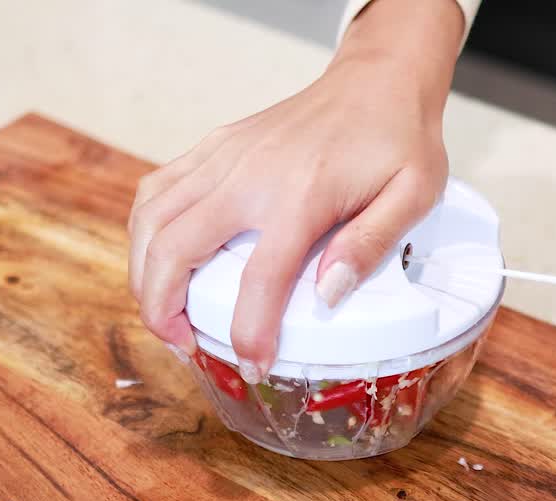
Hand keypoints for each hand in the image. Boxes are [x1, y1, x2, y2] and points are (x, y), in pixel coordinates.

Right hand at [128, 0, 463, 381]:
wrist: (378, 78)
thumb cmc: (398, 139)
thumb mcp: (413, 194)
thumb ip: (372, 245)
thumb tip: (326, 295)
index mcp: (302, 196)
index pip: (259, 281)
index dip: (248, 334)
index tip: (253, 367)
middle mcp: (249, 175)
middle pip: (174, 250)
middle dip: (162, 310)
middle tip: (183, 345)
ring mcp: (224, 156)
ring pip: (151, 220)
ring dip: (143, 275)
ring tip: (165, 313)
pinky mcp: (215, 146)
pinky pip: (156, 190)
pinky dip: (145, 232)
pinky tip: (159, 259)